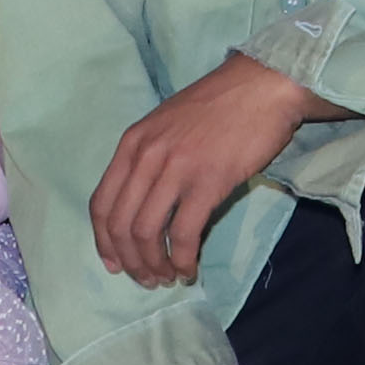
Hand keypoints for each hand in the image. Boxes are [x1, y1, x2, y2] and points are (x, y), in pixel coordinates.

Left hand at [94, 57, 325, 288]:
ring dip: (154, 264)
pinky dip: (182, 259)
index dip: (103, 241)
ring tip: (167, 277)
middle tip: (146, 278)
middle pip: (121, 225)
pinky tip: (189, 268)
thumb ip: (149, 157)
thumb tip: (145, 203)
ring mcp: (176, 169)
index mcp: (132, 143)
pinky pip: (184, 233)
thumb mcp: (168, 124)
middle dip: (130, 261)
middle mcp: (146, 157)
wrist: (263, 86)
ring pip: (147, 233)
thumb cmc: (220, 104)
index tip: (115, 263)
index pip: (101, 203)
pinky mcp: (208, 182)